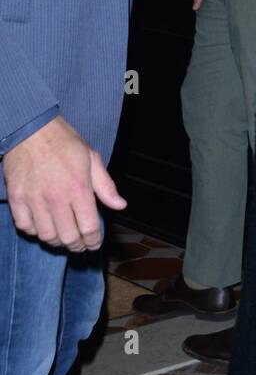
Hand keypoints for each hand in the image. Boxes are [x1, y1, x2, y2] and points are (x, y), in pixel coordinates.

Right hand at [2, 116, 125, 250]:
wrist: (30, 128)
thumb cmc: (63, 141)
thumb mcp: (92, 158)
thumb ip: (106, 186)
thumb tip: (120, 205)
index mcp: (79, 188)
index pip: (89, 228)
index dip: (93, 241)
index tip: (94, 244)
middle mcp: (56, 197)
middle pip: (68, 237)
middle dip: (77, 246)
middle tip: (79, 245)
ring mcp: (34, 199)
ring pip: (46, 236)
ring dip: (57, 242)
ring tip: (63, 237)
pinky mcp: (16, 198)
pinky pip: (25, 226)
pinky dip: (34, 231)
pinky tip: (42, 226)